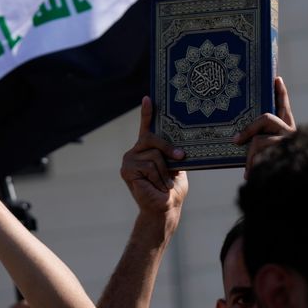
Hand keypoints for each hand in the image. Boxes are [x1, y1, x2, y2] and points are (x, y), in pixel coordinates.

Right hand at [120, 96, 187, 215]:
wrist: (164, 209)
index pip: (146, 127)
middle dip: (169, 149)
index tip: (148, 97)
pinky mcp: (126, 169)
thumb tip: (179, 146)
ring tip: (164, 184)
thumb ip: (173, 153)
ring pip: (154, 155)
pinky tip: (157, 186)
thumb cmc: (172, 189)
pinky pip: (148, 166)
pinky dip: (157, 178)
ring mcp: (129, 160)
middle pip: (153, 139)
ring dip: (164, 172)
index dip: (147, 113)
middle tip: (181, 158)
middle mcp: (135, 151)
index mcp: (147, 149)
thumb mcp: (176, 167)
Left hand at [233, 76, 295, 177]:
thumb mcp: (263, 156)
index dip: (280, 92)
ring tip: (248, 173)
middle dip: (249, 130)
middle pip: (266, 118)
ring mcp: (290, 140)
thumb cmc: (273, 175)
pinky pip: (259, 149)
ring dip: (250, 156)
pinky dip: (251, 164)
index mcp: (288, 130)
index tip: (276, 78)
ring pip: (259, 139)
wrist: (288, 191)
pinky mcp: (285, 149)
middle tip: (235, 142)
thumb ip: (258, 143)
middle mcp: (292, 132)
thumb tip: (237, 140)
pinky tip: (249, 177)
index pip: (284, 107)